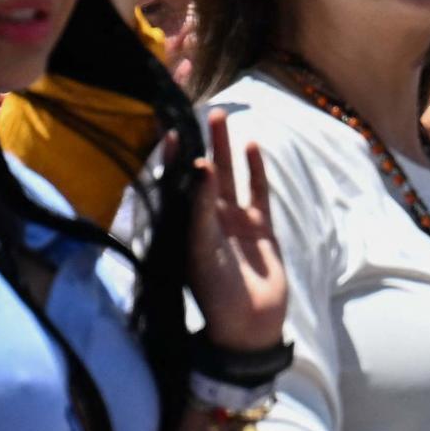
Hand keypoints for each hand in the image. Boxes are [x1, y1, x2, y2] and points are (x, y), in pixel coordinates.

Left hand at [183, 108, 287, 352]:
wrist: (249, 324)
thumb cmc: (215, 292)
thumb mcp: (202, 249)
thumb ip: (201, 208)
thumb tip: (201, 166)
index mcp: (182, 224)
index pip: (174, 180)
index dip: (173, 153)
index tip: (169, 123)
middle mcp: (205, 218)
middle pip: (200, 170)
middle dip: (199, 140)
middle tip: (196, 106)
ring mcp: (233, 220)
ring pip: (227, 175)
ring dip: (224, 147)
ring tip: (220, 116)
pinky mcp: (259, 227)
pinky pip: (257, 191)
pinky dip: (255, 170)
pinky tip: (253, 146)